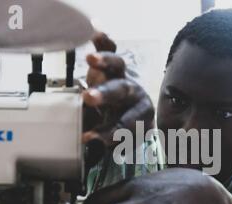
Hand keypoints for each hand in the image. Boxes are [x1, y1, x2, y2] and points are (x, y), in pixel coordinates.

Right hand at [82, 32, 153, 164]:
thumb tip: (90, 144)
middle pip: (121, 92)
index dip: (110, 131)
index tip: (91, 138)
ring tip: (91, 60)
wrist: (128, 114)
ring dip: (105, 62)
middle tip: (89, 97)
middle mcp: (135, 93)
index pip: (127, 122)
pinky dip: (104, 41)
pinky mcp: (115, 66)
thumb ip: (107, 141)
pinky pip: (111, 50)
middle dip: (105, 95)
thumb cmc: (122, 129)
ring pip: (117, 67)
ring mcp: (125, 76)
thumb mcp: (119, 141)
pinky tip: (95, 31)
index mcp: (142, 114)